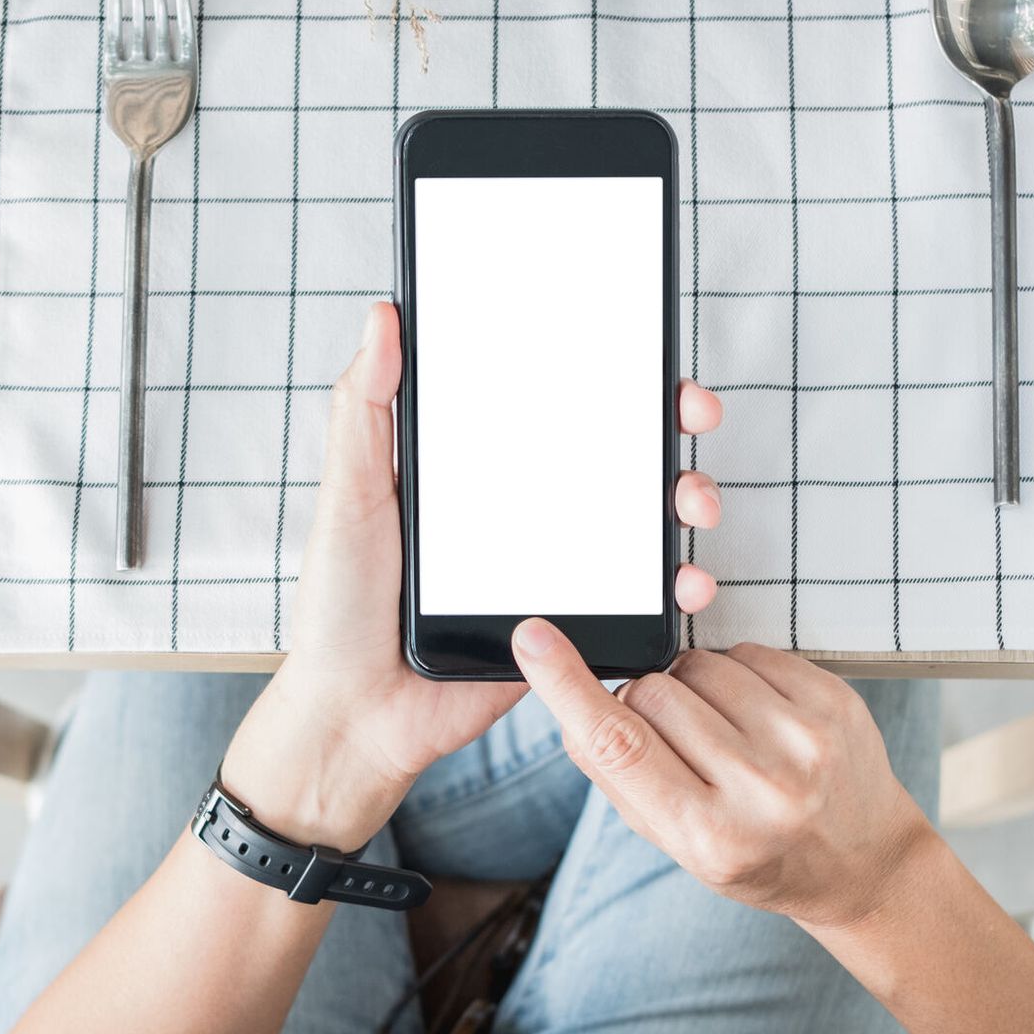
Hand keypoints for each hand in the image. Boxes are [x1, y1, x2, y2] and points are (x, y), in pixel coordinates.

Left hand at [219, 303, 725, 848]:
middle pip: (618, 455)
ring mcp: (555, 568)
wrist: (358, 718)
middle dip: (670, 428)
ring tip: (692, 505)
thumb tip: (382, 315)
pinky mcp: (571, 626)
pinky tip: (687, 583)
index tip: (646, 350)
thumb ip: (365, 409)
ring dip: (685, 503)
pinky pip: (637, 600)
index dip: (608, 373)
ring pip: (641, 523)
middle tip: (691, 415)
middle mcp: (527, 511)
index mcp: (480, 470)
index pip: (556, 404)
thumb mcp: (348, 496)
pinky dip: (676, 588)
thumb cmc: (340, 609)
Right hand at [510, 622, 931, 930]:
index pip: (620, 745)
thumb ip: (619, 781)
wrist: (864, 865)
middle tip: (676, 740)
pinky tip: (757, 717)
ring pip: (698, 666)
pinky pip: (748, 652)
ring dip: (693, 687)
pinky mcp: (834, 703)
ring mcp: (804, 742)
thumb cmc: (759, 859)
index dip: (567, 687)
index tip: (534, 640)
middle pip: (653, 694)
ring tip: (725, 733)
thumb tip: (572, 708)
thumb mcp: (678, 845)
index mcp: (709, 835)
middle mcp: (761, 790)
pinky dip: (738, 675)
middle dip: (645, 703)